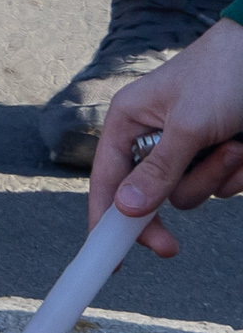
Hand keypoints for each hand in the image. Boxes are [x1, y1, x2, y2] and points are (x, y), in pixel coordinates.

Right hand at [93, 15, 242, 255]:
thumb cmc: (224, 75)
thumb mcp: (189, 126)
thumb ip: (158, 170)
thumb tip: (124, 209)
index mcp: (128, 121)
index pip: (105, 180)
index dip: (103, 220)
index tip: (111, 257)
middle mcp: (154, 136)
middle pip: (150, 194)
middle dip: (175, 198)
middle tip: (171, 249)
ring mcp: (190, 146)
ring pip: (191, 191)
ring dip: (216, 178)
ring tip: (235, 147)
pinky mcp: (220, 152)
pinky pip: (222, 185)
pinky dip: (236, 174)